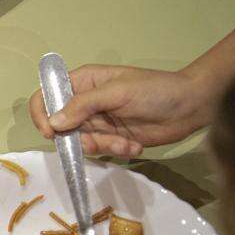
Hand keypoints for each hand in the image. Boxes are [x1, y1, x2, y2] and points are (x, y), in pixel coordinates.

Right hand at [27, 64, 212, 156]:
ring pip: (81, 143)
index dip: (42, 115)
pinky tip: (134, 146)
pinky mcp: (112, 139)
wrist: (192, 106)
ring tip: (125, 143)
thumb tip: (53, 124)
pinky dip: (117, 152)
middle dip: (81, 139)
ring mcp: (98, 123)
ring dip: (103, 147)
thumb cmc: (155, 90)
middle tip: (101, 141)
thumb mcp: (117, 92)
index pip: (46, 96)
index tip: (52, 133)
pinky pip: (101, 151)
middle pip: (61, 127)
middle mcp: (84, 103)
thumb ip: (83, 106)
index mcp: (82, 83)